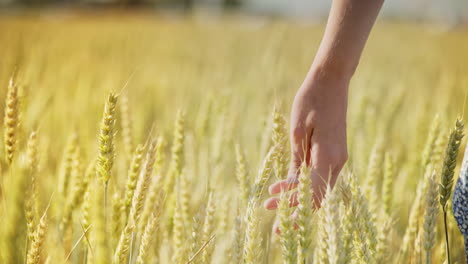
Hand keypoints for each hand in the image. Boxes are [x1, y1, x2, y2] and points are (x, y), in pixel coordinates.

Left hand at [264, 68, 348, 232]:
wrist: (331, 81)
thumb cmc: (311, 101)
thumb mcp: (298, 131)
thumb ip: (297, 161)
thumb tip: (291, 187)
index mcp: (327, 157)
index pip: (312, 195)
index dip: (294, 210)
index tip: (274, 218)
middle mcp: (336, 162)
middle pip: (318, 198)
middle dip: (296, 213)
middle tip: (275, 226)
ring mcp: (337, 158)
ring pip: (319, 189)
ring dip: (297, 199)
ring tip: (273, 204)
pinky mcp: (333, 152)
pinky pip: (320, 177)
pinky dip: (303, 185)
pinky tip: (284, 187)